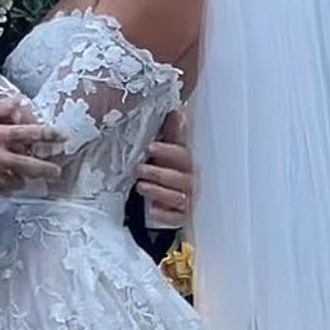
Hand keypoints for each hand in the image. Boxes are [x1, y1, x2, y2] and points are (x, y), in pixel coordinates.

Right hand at [0, 95, 64, 196]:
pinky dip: (6, 189)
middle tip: (57, 170)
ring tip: (31, 180)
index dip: (49, 135)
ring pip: (15, 182)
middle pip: (30, 166)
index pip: (31, 135)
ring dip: (25, 180)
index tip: (63, 137)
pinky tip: (8, 186)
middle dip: (46, 169)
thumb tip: (18, 103)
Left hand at [136, 109, 192, 227]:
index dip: (168, 151)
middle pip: (181, 178)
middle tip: (139, 170)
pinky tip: (153, 210)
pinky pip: (176, 218)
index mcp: (187, 163)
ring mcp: (187, 200)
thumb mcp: (169, 150)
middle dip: (160, 174)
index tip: (151, 148)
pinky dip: (165, 214)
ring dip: (158, 191)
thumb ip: (172, 133)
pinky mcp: (181, 217)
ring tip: (140, 186)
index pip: (183, 155)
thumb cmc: (169, 169)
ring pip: (177, 197)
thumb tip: (177, 111)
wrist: (172, 197)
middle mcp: (190, 182)